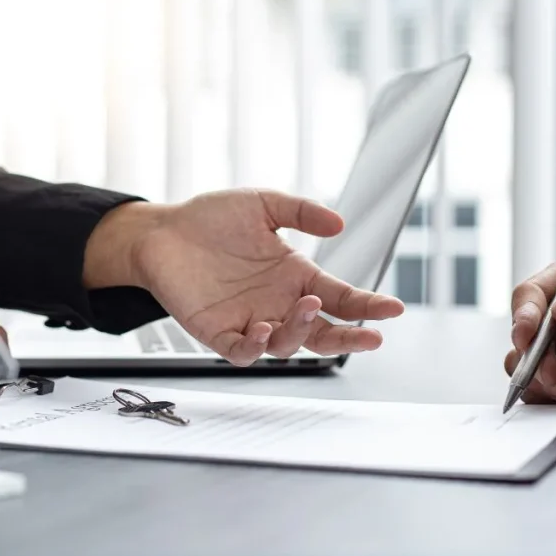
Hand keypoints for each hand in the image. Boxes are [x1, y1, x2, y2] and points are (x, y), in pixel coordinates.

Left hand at [85, 189, 404, 365]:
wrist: (163, 231)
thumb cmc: (211, 218)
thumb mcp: (263, 204)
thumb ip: (301, 212)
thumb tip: (339, 222)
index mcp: (295, 277)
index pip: (340, 298)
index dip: (368, 306)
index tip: (393, 309)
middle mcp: (278, 304)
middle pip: (322, 332)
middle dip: (349, 337)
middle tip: (371, 336)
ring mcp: (250, 321)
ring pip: (287, 344)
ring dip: (301, 331)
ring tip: (305, 305)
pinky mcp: (218, 332)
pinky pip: (241, 351)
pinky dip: (255, 347)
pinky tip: (264, 329)